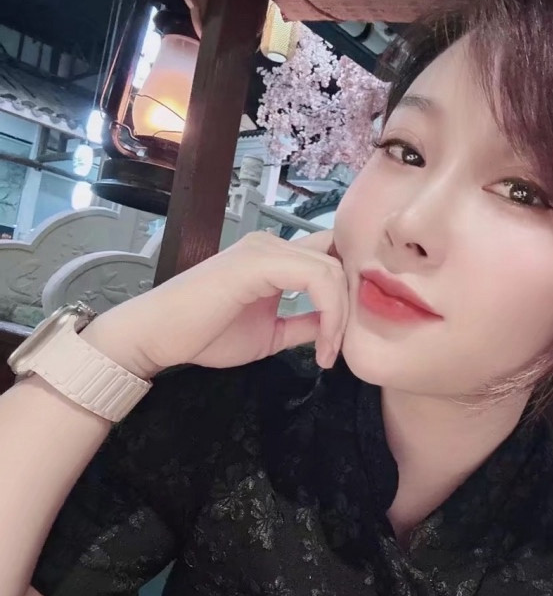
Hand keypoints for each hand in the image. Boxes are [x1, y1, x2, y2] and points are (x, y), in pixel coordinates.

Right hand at [81, 230, 348, 377]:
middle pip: (338, 261)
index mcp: (276, 258)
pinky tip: (323, 344)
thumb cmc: (206, 334)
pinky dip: (329, 312)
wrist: (159, 336)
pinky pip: (315, 277)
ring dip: (341, 314)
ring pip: (332, 268)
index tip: (343, 337)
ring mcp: (265, 249)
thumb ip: (302, 324)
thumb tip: (332, 327)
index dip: (348, 292)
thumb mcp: (270, 333)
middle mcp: (273, 244)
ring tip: (328, 351)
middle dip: (351, 304)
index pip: (330, 259)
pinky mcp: (258, 261)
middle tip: (340, 346)